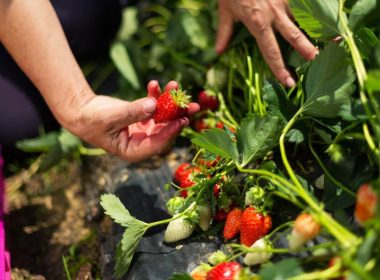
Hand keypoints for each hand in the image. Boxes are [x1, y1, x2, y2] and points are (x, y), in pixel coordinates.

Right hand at [68, 81, 199, 161]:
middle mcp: (143, 142)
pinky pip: (154, 106)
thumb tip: (154, 105)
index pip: (158, 144)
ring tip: (175, 85)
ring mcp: (144, 129)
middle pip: (166, 131)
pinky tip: (154, 83)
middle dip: (179, 117)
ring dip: (170, 102)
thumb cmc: (91, 120)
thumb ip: (132, 112)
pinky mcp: (143, 117)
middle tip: (193, 106)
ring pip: (163, 117)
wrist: (82, 112)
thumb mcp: (110, 118)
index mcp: (134, 151)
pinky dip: (155, 95)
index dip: (171, 132)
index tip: (183, 119)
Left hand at [215, 0, 317, 86]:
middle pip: (294, 36)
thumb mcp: (225, 10)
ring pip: (304, 18)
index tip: (288, 82)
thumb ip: (224, 32)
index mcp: (258, 23)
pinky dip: (315, 11)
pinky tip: (327, 19)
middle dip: (307, 50)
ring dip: (318, 29)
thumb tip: (217, 52)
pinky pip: (305, 4)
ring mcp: (284, 1)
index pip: (270, 51)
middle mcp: (274, 14)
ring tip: (335, 39)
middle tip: (317, 62)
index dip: (279, 68)